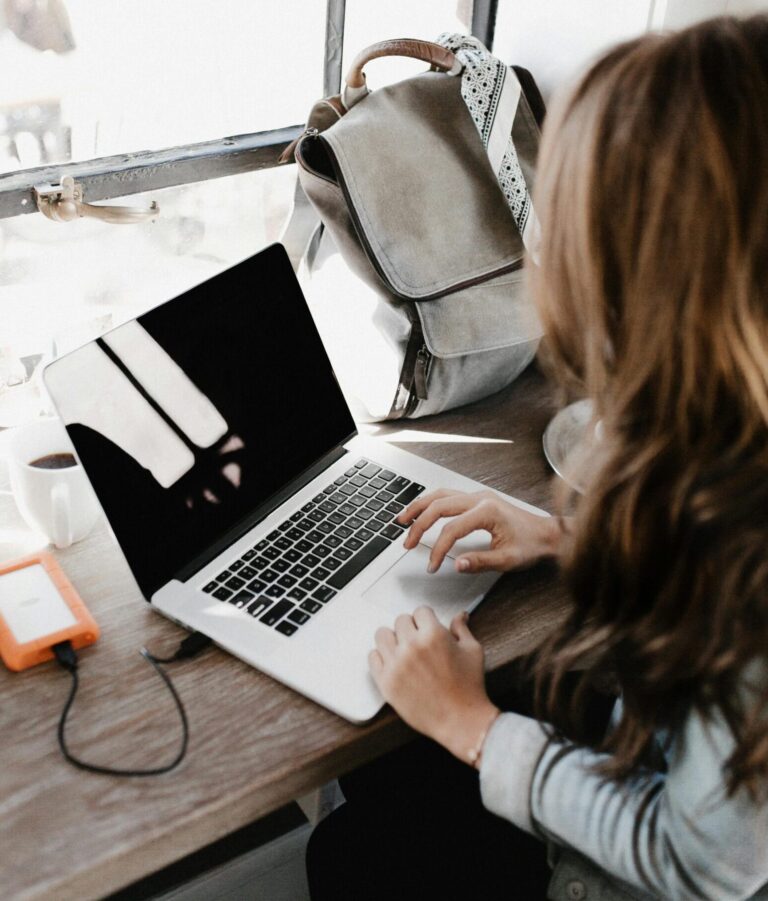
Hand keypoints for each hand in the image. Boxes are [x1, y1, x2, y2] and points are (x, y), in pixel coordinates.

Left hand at [369, 607, 499, 763]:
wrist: (460, 721)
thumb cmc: (469, 687)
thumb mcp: (472, 651)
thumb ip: (461, 629)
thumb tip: (460, 615)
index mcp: (433, 635)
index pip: (420, 611)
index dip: (427, 619)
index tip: (428, 627)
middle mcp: (412, 646)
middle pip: (400, 621)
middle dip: (411, 628)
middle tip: (419, 641)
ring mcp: (396, 664)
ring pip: (382, 635)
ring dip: (393, 639)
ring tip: (403, 650)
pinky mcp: (386, 682)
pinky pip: (372, 657)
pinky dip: (382, 657)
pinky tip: (394, 663)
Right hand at [397, 489, 565, 573]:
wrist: (548, 534)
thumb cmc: (532, 545)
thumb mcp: (508, 560)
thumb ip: (481, 562)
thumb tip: (457, 564)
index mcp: (487, 511)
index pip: (451, 529)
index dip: (438, 549)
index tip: (432, 565)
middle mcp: (480, 498)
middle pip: (439, 506)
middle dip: (419, 525)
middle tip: (407, 543)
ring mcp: (478, 496)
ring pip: (440, 495)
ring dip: (419, 507)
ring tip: (402, 520)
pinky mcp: (478, 499)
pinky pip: (447, 495)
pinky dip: (430, 503)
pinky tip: (421, 511)